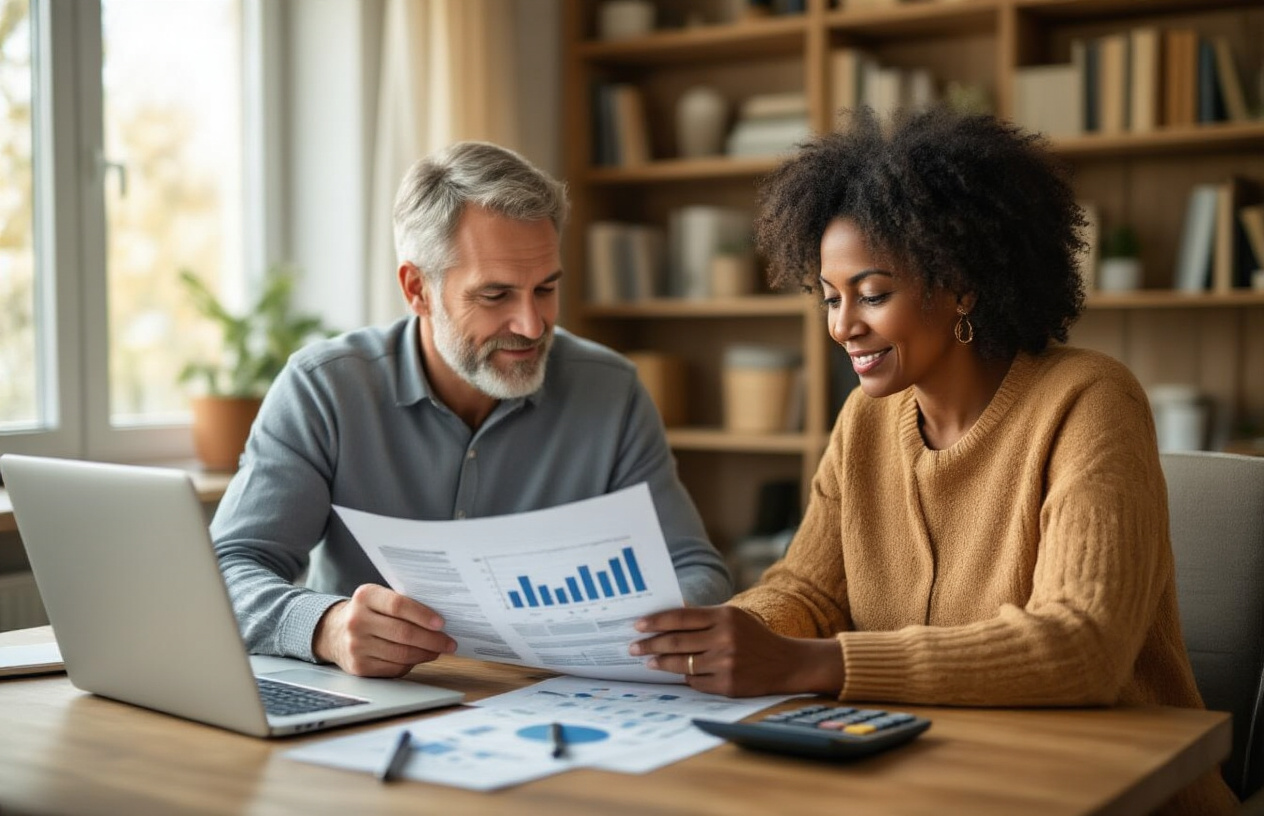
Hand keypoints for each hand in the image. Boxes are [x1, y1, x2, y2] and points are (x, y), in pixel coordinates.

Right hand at [312, 584, 455, 676]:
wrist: (333, 632)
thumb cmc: (367, 612)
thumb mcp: (378, 598)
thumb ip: (402, 602)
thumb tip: (439, 618)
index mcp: (365, 596)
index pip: (399, 605)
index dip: (423, 615)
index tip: (441, 623)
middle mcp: (357, 621)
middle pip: (403, 633)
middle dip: (432, 639)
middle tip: (449, 642)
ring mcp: (356, 646)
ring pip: (401, 654)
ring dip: (425, 653)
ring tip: (438, 650)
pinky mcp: (359, 667)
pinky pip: (394, 668)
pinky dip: (412, 664)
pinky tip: (420, 657)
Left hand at [630, 606, 844, 696]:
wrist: (786, 663)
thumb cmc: (754, 637)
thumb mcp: (733, 617)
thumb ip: (704, 616)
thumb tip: (668, 616)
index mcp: (724, 616)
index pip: (680, 617)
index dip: (655, 622)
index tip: (637, 625)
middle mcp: (724, 639)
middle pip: (676, 642)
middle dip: (650, 645)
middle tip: (632, 647)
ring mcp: (726, 664)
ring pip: (681, 665)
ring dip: (661, 663)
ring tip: (649, 662)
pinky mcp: (727, 685)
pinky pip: (695, 682)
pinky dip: (686, 678)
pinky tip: (678, 674)